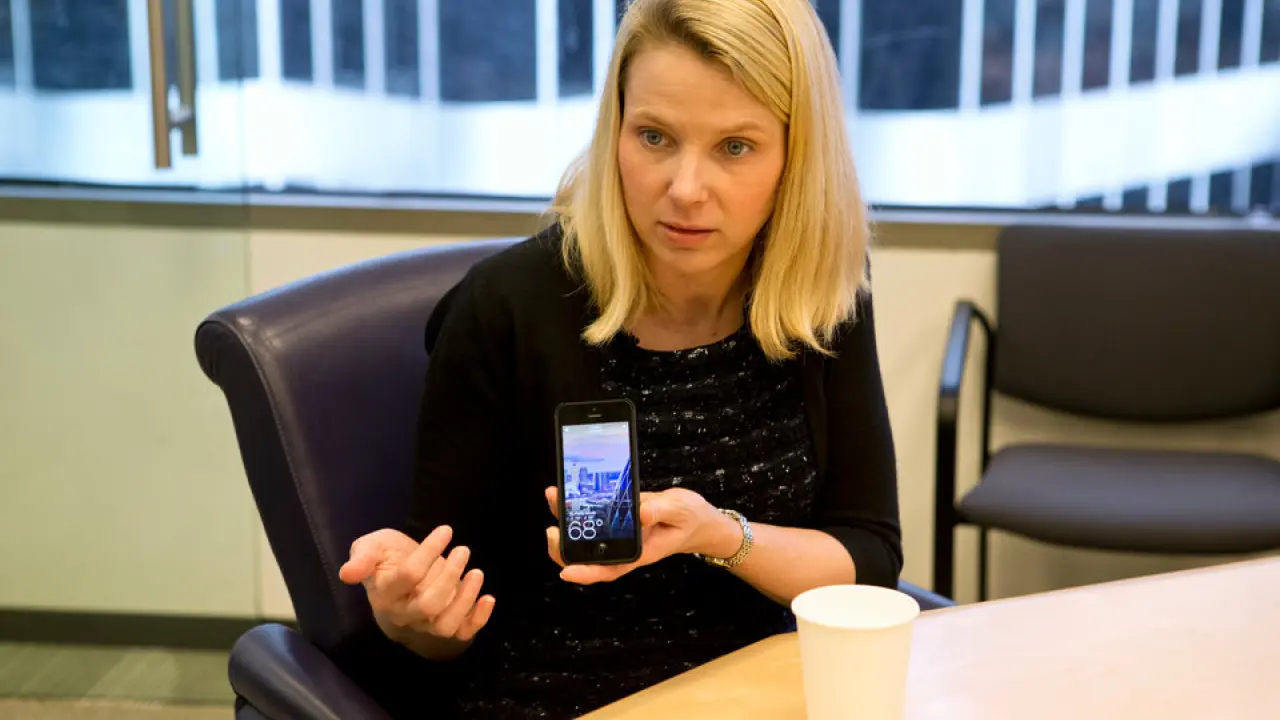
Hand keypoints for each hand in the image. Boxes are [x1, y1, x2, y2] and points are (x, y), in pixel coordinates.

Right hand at [339, 526, 494, 642]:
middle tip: (463, 550)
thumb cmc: (387, 559)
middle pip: (429, 605)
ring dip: (465, 599)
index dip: (428, 552)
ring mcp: (426, 624)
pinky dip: (479, 619)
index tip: (445, 530)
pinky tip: (489, 598)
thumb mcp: (371, 547)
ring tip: (476, 573)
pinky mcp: (448, 627)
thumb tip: (347, 574)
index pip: (408, 576)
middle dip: (449, 577)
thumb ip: (362, 557)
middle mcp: (405, 614)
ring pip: (445, 624)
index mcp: (385, 594)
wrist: (402, 578)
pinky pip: (463, 632)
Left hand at [543, 486, 738, 583]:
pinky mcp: (616, 519)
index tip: (567, 572)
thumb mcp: (681, 510)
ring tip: (554, 497)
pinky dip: (578, 508)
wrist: (695, 519)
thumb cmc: (690, 519)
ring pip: (584, 537)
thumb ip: (661, 510)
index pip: (609, 568)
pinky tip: (569, 492)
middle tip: (552, 529)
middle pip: (587, 556)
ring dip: (565, 521)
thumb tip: (639, 511)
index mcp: (639, 552)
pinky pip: (592, 519)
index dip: (586, 573)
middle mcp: (623, 547)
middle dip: (564, 546)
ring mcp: (617, 534)